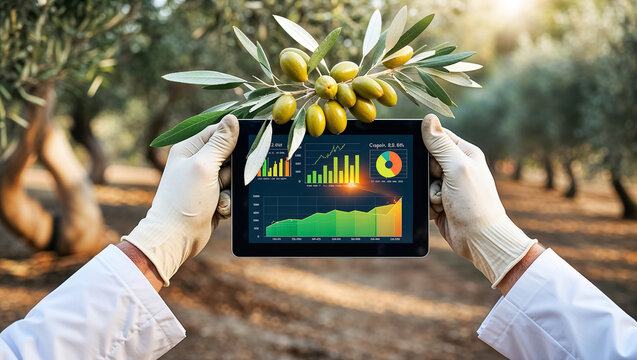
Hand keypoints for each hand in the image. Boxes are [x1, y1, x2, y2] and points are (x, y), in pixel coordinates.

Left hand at [122, 115, 237, 285]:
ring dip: (232, 189)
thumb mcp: (204, 166)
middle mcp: (198, 162)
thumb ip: (220, 143)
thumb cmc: (184, 201)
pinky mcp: (213, 197)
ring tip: (218, 199)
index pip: (218, 131)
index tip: (251, 142)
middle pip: (230, 155)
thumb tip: (233, 119)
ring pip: (234, 176)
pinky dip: (228, 202)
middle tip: (229, 179)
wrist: (176, 238)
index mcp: (190, 148)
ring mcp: (206, 181)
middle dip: (235, 169)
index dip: (235, 136)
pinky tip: (218, 210)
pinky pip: (232, 193)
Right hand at [422, 114, 536, 286]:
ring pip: (422, 180)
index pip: (438, 138)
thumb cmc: (474, 204)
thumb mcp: (457, 168)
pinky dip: (428, 204)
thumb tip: (428, 118)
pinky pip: (423, 196)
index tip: (431, 161)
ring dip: (429, 192)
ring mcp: (448, 187)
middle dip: (427, 174)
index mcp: (465, 154)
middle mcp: (457, 168)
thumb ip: (441, 144)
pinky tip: (440, 210)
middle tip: (440, 183)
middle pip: (426, 160)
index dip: (428, 147)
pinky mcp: (440, 203)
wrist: (479, 240)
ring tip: (443, 201)